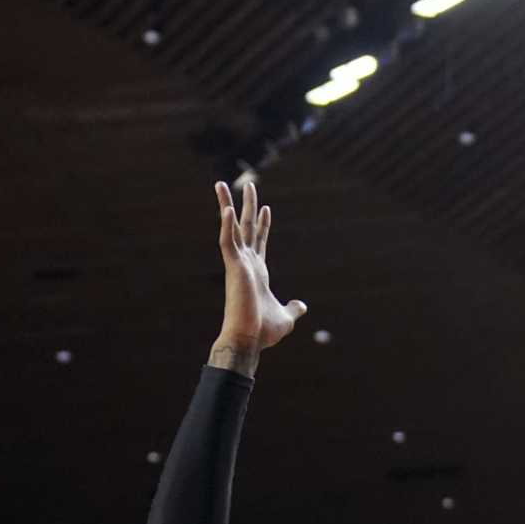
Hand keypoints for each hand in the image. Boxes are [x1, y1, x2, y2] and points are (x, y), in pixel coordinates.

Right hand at [211, 180, 306, 369]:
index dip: (263, 224)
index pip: (259, 241)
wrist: (249, 340)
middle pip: (246, 227)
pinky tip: (226, 210)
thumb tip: (302, 305)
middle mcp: (246, 263)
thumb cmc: (263, 332)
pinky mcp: (233, 268)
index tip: (266, 207)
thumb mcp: (286, 317)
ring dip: (227, 205)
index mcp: (257, 271)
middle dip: (247, 205)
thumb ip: (294, 308)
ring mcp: (238, 263)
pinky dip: (226, 226)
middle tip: (248, 184)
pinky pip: (227, 242)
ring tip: (222, 183)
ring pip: (232, 227)